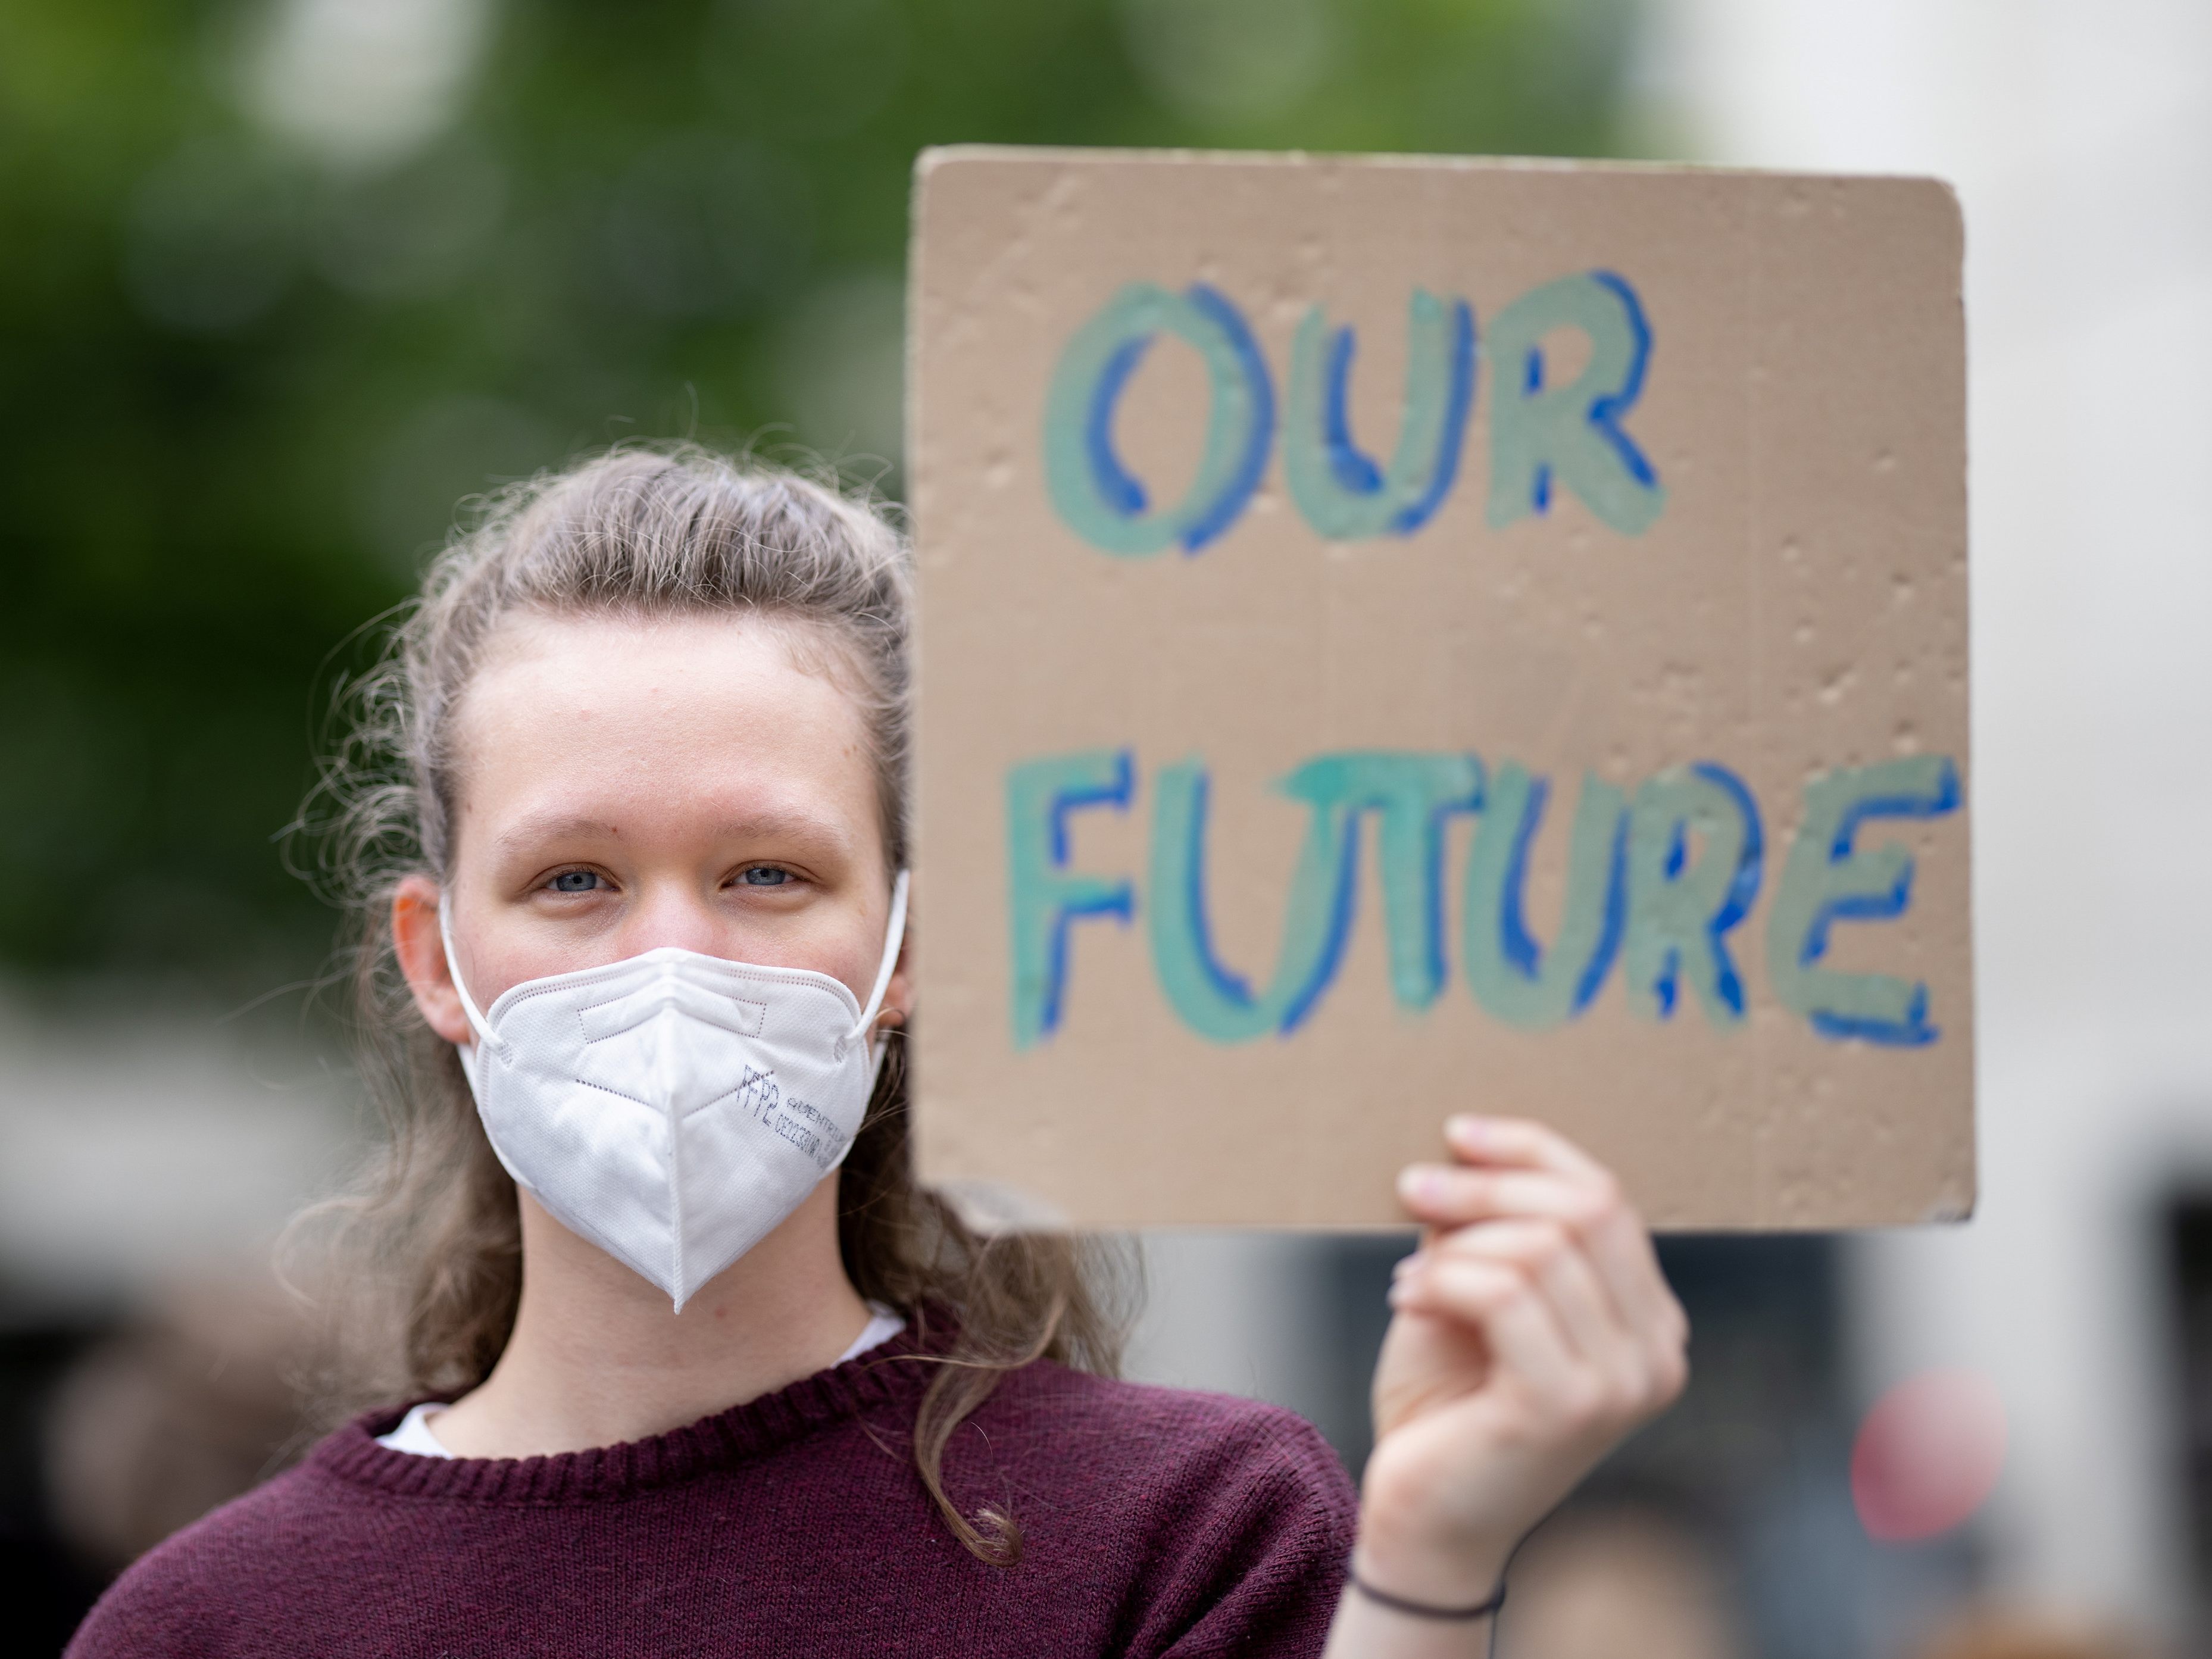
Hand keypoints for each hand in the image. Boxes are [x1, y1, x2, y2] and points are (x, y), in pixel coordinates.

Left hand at [1350, 1115, 1688, 1615]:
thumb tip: (1468, 1149)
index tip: (1457, 1133)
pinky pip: (1504, 1295)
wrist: (1424, 1518)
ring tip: (1409, 1275)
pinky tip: (1407, 1298)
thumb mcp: (1471, 1293)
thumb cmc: (1446, 1406)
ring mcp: (1622, 1385)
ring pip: (1543, 1248)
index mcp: (1649, 1321)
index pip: (1607, 1197)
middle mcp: (1657, 1354)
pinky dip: (1443, 1280)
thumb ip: (1489, 1230)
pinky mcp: (1569, 1407)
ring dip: (1455, 1243)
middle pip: (1584, 1211)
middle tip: (1411, 1188)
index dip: (1531, 1150)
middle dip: (1487, 1185)